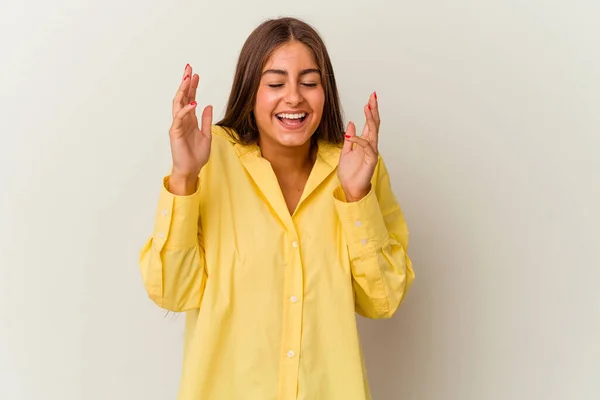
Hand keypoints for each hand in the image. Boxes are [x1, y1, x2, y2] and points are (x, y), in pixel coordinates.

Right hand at [168, 64, 212, 189]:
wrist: (191, 170)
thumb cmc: (196, 155)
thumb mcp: (206, 135)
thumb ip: (206, 120)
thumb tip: (208, 105)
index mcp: (190, 119)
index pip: (190, 98)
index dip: (193, 86)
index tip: (196, 74)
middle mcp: (182, 120)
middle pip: (182, 97)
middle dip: (185, 82)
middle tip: (189, 69)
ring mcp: (177, 125)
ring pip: (178, 103)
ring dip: (183, 91)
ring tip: (188, 79)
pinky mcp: (175, 133)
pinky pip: (179, 118)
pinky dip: (185, 110)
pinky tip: (193, 103)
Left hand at [337, 92, 379, 201]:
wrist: (351, 188)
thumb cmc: (350, 173)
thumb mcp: (345, 151)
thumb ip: (349, 137)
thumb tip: (351, 123)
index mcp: (364, 142)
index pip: (369, 123)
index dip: (370, 111)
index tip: (370, 99)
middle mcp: (370, 145)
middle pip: (374, 124)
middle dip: (374, 110)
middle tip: (373, 97)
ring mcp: (372, 152)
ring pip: (373, 132)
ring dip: (370, 119)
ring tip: (367, 107)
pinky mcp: (371, 160)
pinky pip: (366, 146)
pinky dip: (358, 139)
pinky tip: (350, 135)